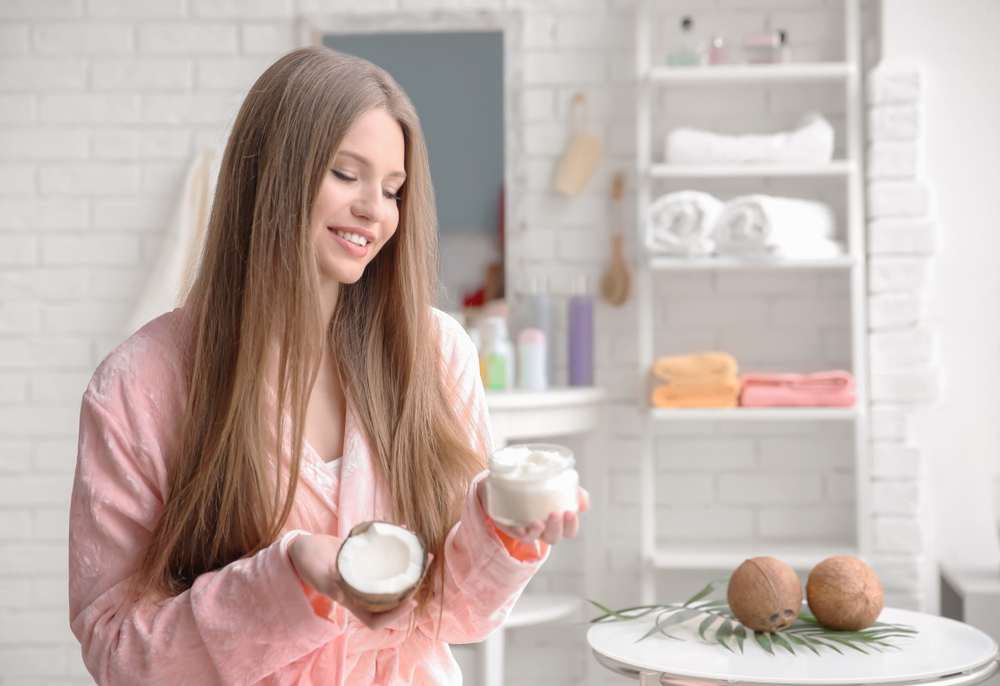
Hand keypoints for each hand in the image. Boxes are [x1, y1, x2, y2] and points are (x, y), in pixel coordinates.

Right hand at [287, 533, 424, 630]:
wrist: (300, 546)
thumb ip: (331, 582)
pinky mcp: (364, 557)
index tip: (412, 600)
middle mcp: (360, 589)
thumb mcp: (317, 574)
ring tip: (423, 549)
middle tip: (427, 564)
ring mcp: (364, 573)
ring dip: (409, 562)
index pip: (375, 618)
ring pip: (391, 573)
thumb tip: (347, 592)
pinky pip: (384, 553)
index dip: (395, 615)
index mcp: (350, 599)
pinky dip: (395, 542)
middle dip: (411, 582)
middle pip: (390, 594)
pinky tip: (403, 530)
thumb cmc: (305, 562)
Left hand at [477, 481, 589, 545]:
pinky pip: (513, 534)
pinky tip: (520, 527)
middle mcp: (542, 527)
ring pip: (534, 539)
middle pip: (553, 538)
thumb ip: (571, 490)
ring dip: (537, 532)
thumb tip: (585, 502)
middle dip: (556, 528)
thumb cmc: (538, 482)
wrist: (511, 475)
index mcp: (556, 519)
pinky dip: (518, 532)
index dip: (571, 525)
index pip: (569, 530)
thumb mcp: (556, 481)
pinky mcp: (508, 524)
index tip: (570, 512)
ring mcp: (525, 528)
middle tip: (555, 514)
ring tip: (538, 522)